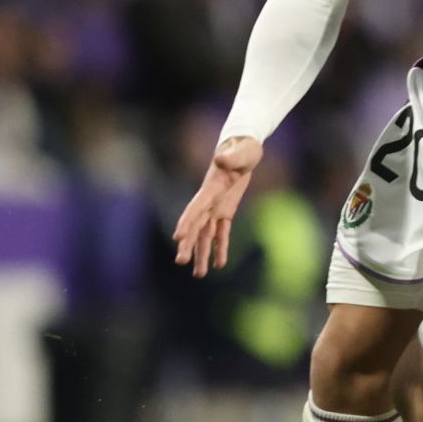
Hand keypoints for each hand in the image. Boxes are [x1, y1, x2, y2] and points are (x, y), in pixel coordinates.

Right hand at [173, 136, 264, 276]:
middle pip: (196, 225)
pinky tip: (219, 264)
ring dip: (202, 252)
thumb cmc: (244, 147)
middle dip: (189, 244)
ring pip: (206, 233)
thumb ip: (232, 156)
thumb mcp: (243, 150)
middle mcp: (209, 200)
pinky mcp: (226, 210)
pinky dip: (221, 247)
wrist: (244, 147)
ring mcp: (216, 206)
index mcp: (211, 187)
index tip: (178, 238)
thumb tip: (221, 158)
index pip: (195, 208)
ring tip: (199, 274)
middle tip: (181, 262)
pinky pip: (222, 232)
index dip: (187, 222)